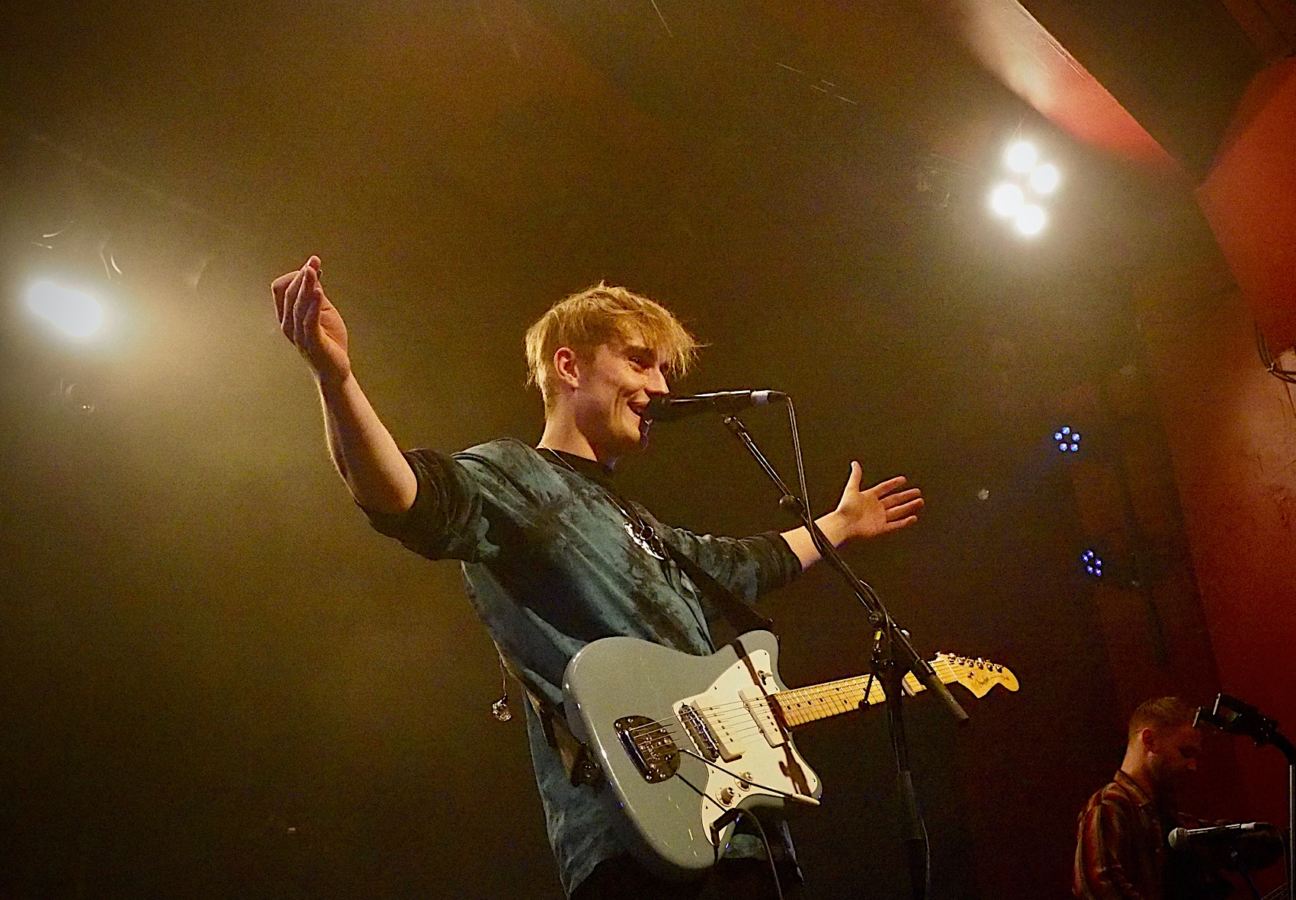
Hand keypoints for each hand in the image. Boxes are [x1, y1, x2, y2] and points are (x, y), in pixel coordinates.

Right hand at [272, 256, 350, 383]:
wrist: (334, 370)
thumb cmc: (327, 341)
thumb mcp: (321, 312)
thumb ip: (315, 294)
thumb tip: (313, 271)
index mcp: (287, 316)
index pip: (281, 289)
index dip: (296, 275)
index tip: (313, 265)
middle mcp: (288, 325)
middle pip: (289, 293)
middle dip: (302, 275)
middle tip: (315, 261)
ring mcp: (299, 335)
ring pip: (298, 305)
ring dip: (307, 285)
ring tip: (313, 270)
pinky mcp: (313, 343)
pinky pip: (309, 321)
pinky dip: (313, 305)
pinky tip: (319, 291)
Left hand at [831, 462, 922, 541]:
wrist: (843, 525)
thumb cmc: (845, 508)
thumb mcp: (851, 488)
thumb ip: (855, 476)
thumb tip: (855, 464)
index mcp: (868, 497)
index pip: (884, 488)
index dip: (893, 483)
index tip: (903, 479)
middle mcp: (875, 507)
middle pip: (895, 499)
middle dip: (906, 496)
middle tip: (917, 492)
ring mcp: (879, 518)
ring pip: (898, 511)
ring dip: (909, 507)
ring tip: (919, 502)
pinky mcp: (880, 528)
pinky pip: (895, 524)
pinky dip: (904, 522)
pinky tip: (913, 518)